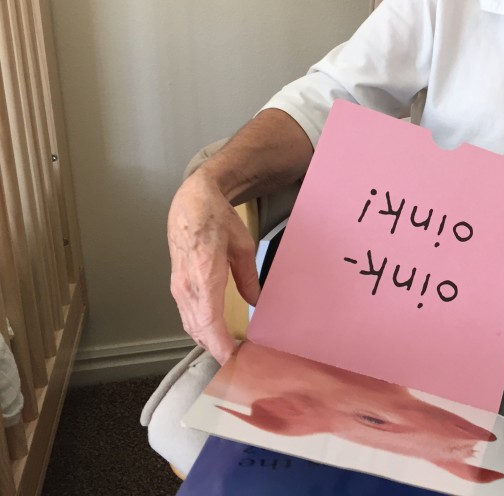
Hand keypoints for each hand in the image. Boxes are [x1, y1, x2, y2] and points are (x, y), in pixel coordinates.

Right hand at [167, 169, 259, 363]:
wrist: (190, 203)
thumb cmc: (216, 220)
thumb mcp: (243, 247)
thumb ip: (249, 278)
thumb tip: (257, 303)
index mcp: (203, 273)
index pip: (208, 321)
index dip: (220, 345)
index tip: (233, 362)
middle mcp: (186, 285)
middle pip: (198, 330)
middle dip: (217, 351)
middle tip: (240, 367)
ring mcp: (179, 287)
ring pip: (191, 326)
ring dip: (208, 344)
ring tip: (231, 358)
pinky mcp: (177, 286)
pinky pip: (187, 316)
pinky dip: (201, 332)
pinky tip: (215, 338)